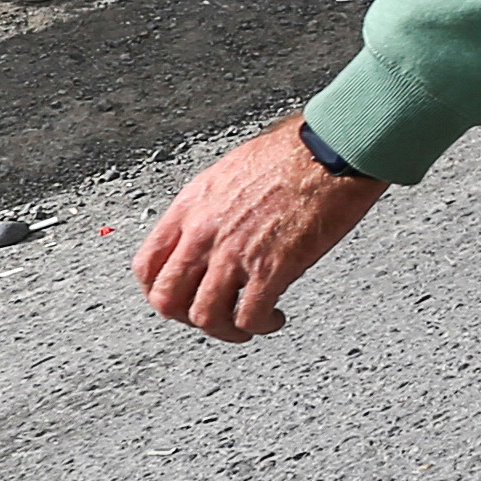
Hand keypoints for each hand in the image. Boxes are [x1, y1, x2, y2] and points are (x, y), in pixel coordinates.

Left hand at [135, 117, 385, 343]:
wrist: (332, 150)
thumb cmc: (293, 153)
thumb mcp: (230, 172)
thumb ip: (211, 209)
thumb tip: (214, 231)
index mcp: (191, 207)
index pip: (148, 266)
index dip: (159, 291)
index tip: (180, 298)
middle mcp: (205, 232)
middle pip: (167, 299)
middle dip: (187, 317)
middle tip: (212, 317)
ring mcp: (235, 252)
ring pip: (204, 316)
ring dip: (224, 330)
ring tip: (245, 326)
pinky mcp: (272, 267)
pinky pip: (249, 316)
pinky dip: (260, 326)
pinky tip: (274, 317)